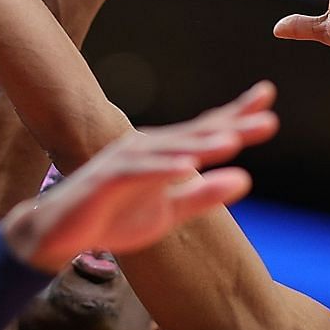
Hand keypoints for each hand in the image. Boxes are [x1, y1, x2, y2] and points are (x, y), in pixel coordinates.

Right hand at [4, 84, 277, 270]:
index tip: (268, 97)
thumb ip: (205, 196)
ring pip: (171, 150)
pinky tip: (184, 167)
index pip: (206, 130)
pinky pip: (138, 173)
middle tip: (269, 120)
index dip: (236, 115)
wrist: (61, 232)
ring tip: (234, 141)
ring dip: (202, 145)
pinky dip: (161, 169)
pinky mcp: (107, 180)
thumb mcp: (169, 212)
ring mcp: (126, 161)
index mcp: (165, 153)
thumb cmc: (114, 217)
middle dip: (232, 127)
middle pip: (196, 135)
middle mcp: (148, 148)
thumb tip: (245, 179)